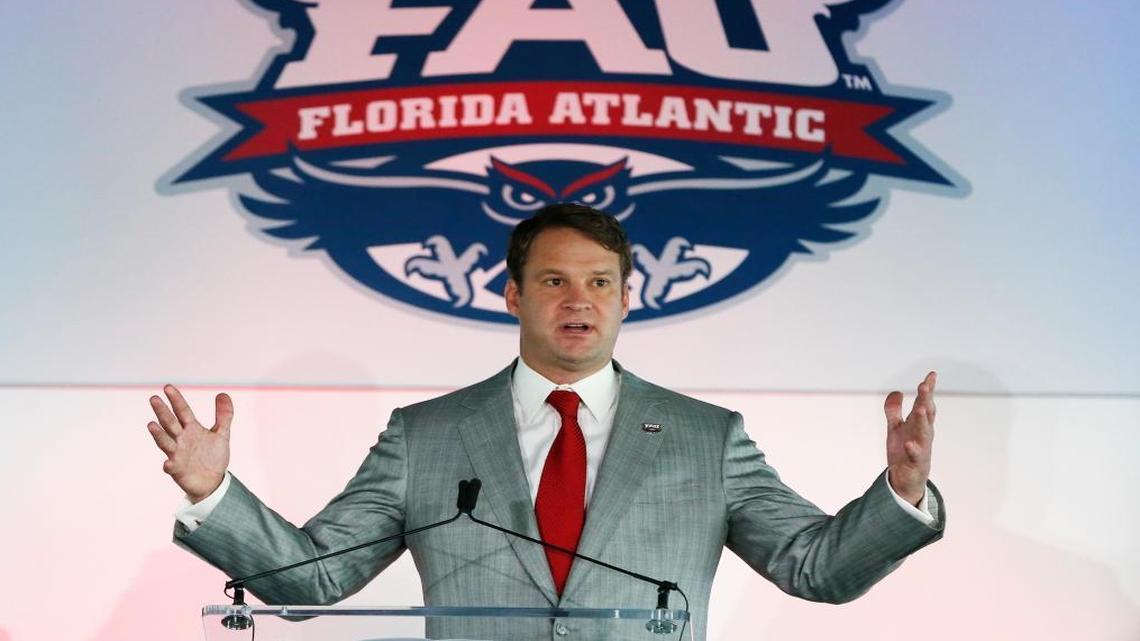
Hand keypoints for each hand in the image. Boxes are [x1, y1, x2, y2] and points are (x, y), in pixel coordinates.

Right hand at [146, 385, 231, 502]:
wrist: (213, 481)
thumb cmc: (213, 456)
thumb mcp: (221, 433)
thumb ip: (224, 415)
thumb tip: (222, 393)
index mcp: (191, 429)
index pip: (182, 411)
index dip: (176, 400)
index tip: (167, 387)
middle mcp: (181, 439)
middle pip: (170, 423)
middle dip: (162, 411)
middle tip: (153, 398)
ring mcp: (178, 454)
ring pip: (166, 442)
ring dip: (158, 434)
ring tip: (151, 424)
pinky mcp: (178, 470)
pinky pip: (171, 467)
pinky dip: (169, 465)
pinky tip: (167, 463)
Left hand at [884, 371, 935, 505]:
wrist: (905, 480)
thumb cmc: (904, 453)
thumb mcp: (896, 428)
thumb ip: (895, 410)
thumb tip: (896, 391)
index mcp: (919, 425)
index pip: (925, 404)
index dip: (928, 390)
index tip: (931, 374)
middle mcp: (923, 434)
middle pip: (926, 415)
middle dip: (926, 400)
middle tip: (925, 385)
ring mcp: (922, 448)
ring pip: (924, 432)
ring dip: (922, 420)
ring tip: (920, 407)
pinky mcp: (915, 463)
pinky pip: (915, 455)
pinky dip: (913, 449)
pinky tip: (909, 443)